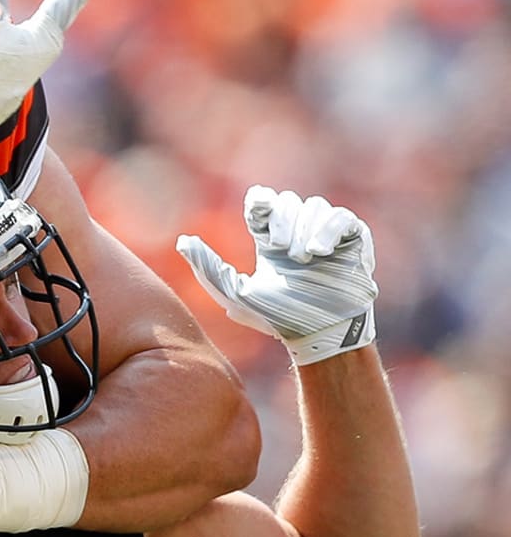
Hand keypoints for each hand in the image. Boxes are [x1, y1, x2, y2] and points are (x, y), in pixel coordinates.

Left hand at [176, 185, 378, 364]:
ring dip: (304, 229)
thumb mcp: (235, 294)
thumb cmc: (280, 319)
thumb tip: (182, 241)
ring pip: (314, 207)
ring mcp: (326, 237)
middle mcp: (298, 235)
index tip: (256, 214)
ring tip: (302, 258)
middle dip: (281, 220)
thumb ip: (208, 267)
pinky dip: (328, 230)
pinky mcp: (353, 241)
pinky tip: (319, 252)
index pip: (262, 203)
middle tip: (278, 248)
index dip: (260, 202)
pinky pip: (341, 218)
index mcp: (270, 241)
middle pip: (287, 202)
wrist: (321, 334)